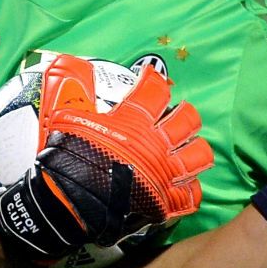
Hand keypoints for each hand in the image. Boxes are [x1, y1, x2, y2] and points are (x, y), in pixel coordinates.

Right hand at [0, 56, 215, 261]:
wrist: (72, 201)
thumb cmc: (71, 157)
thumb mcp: (67, 118)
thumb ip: (75, 92)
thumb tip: (69, 67)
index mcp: (135, 121)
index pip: (155, 90)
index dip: (153, 80)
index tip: (150, 78)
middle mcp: (157, 144)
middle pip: (188, 120)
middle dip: (184, 114)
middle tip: (174, 114)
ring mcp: (165, 173)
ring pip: (199, 154)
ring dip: (194, 149)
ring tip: (185, 148)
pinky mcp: (167, 200)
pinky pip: (192, 193)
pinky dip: (188, 189)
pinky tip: (181, 185)